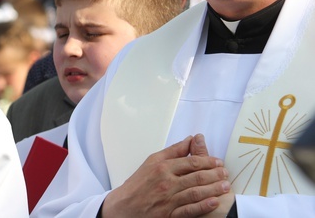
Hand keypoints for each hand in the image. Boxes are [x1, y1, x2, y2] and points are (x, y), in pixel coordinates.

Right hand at [102, 134, 230, 217]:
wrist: (124, 206)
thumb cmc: (138, 184)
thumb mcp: (152, 162)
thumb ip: (173, 151)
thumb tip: (190, 139)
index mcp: (162, 167)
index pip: (190, 162)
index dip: (208, 161)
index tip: (218, 162)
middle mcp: (166, 182)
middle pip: (196, 176)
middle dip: (214, 174)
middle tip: (225, 173)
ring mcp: (168, 199)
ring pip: (195, 192)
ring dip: (213, 189)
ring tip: (225, 186)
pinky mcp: (169, 214)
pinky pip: (189, 210)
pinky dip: (203, 206)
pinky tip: (214, 202)